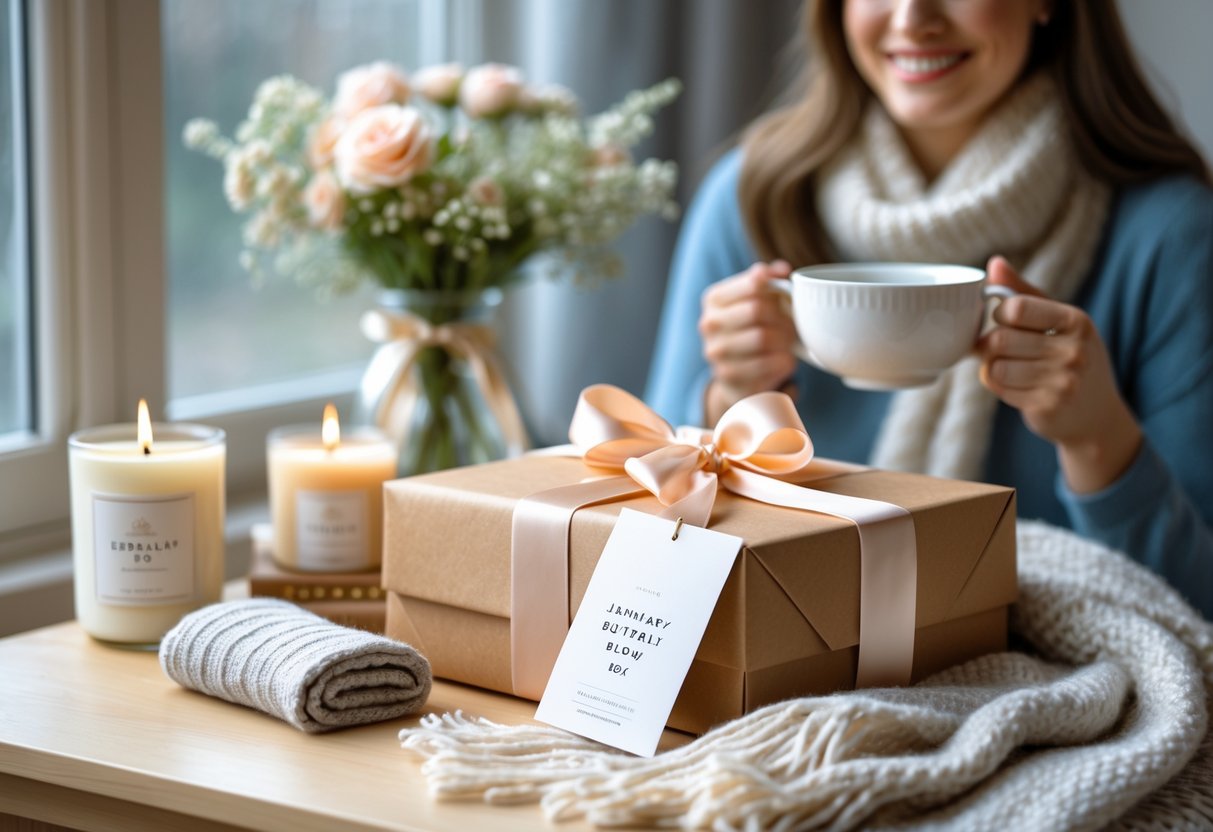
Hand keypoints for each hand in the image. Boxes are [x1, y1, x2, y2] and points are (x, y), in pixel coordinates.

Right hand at [699, 261, 798, 424]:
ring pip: (763, 337)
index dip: (775, 287)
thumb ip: (768, 280)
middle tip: (790, 324)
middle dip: (781, 316)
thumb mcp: (755, 300)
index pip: (752, 283)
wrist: (735, 374)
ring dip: (784, 339)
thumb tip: (782, 269)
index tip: (783, 293)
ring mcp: (716, 351)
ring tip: (787, 341)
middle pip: (757, 310)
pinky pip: (767, 363)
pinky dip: (784, 361)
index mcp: (714, 298)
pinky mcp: (728, 376)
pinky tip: (783, 359)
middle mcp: (709, 323)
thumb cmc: (751, 329)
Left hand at [977, 256, 1141, 492]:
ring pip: (995, 366)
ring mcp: (1063, 381)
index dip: (1000, 315)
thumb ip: (1023, 292)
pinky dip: (1000, 387)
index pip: (1014, 307)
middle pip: (999, 339)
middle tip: (1002, 351)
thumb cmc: (1068, 358)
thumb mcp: (1056, 321)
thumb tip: (994, 263)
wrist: (1096, 415)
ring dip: (994, 368)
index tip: (1007, 321)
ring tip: (1013, 370)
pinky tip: (1020, 388)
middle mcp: (1073, 350)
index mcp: (1075, 321)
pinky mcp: (1047, 406)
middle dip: (991, 345)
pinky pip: (999, 388)